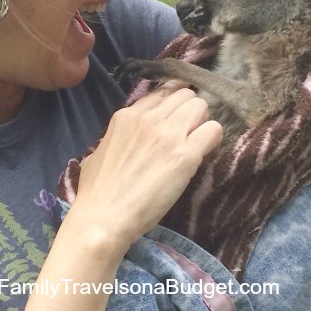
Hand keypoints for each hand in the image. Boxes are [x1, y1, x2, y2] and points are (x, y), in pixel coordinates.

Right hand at [69, 81, 222, 251]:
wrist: (104, 216)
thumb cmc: (96, 191)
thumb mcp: (99, 151)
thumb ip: (114, 138)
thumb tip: (122, 141)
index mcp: (127, 116)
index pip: (162, 93)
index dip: (173, 105)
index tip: (176, 118)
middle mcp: (149, 118)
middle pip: (185, 95)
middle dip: (190, 110)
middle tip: (189, 132)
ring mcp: (168, 134)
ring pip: (201, 106)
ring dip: (203, 121)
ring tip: (199, 141)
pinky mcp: (186, 155)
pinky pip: (213, 130)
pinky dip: (213, 138)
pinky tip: (206, 152)